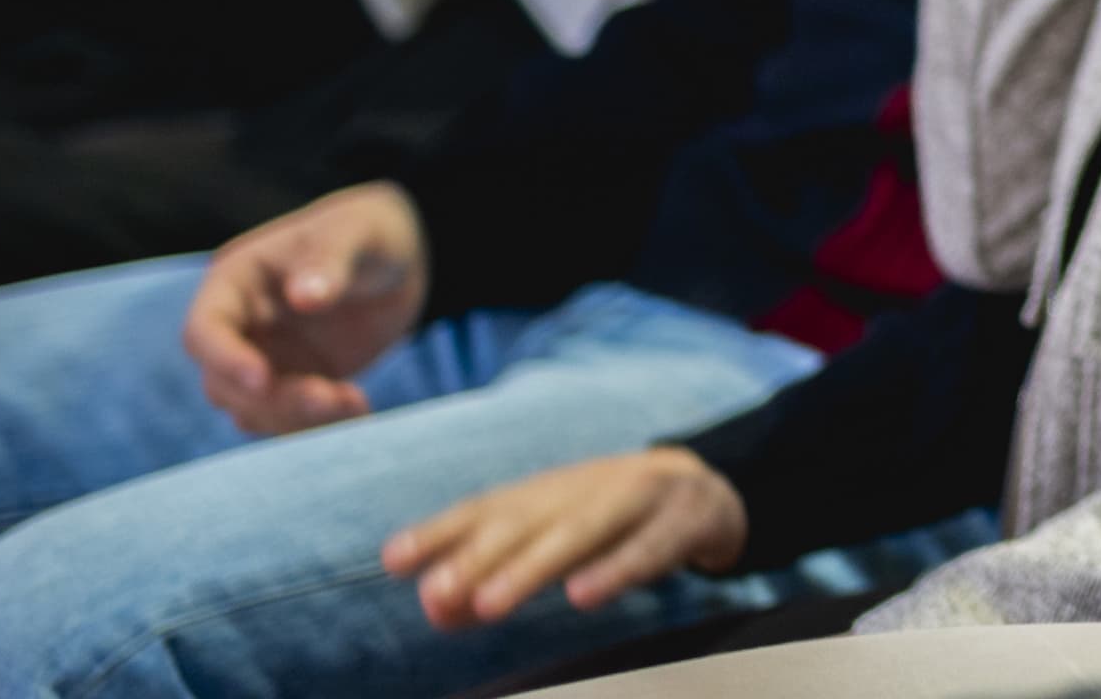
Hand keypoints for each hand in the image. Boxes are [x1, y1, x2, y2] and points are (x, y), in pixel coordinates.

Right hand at [180, 181, 428, 436]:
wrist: (397, 261)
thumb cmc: (368, 233)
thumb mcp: (356, 234)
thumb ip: (330, 261)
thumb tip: (302, 297)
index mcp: (236, 282)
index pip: (204, 329)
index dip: (223, 358)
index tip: (263, 380)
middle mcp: (241, 327)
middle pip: (224, 383)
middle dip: (274, 400)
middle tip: (335, 398)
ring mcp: (264, 359)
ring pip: (253, 410)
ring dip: (297, 418)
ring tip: (356, 404)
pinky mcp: (294, 384)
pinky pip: (288, 419)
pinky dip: (317, 426)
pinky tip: (359, 411)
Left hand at [380, 447, 750, 629]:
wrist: (706, 489)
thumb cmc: (611, 524)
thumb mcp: (553, 545)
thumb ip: (493, 577)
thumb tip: (436, 611)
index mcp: (547, 494)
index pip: (485, 510)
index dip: (440, 532)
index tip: (394, 560)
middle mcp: (585, 488)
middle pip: (526, 520)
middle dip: (477, 555)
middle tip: (439, 592)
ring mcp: (636, 498)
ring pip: (580, 530)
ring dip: (532, 566)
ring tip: (491, 603)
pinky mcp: (683, 518)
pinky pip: (646, 548)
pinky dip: (614, 570)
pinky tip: (582, 595)